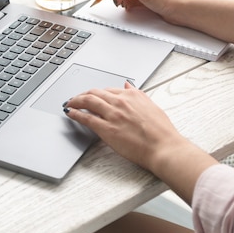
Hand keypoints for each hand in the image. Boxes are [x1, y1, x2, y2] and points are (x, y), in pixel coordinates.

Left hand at [63, 81, 217, 203]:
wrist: (164, 147)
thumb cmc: (161, 132)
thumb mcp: (151, 106)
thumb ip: (137, 94)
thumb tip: (127, 85)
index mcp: (132, 96)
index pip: (107, 90)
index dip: (96, 93)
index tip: (91, 95)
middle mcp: (120, 102)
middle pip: (94, 93)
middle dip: (82, 95)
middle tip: (76, 98)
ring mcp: (112, 115)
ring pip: (88, 101)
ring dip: (75, 101)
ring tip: (69, 103)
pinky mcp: (107, 128)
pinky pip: (86, 118)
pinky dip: (75, 113)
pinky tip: (70, 113)